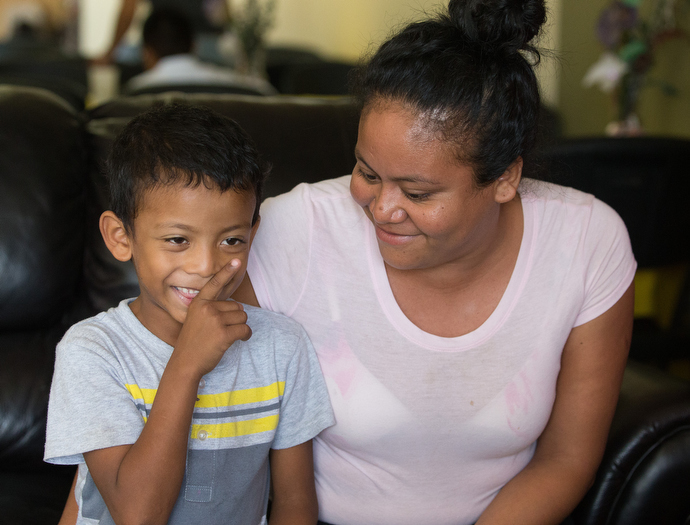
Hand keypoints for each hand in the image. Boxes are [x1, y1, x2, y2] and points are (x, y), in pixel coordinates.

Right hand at [174, 259, 251, 377]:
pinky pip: (245, 329)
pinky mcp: (224, 334)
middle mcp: (207, 308)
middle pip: (237, 306)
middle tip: (221, 330)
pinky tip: (239, 340)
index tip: (236, 261)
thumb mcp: (195, 319)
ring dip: (240, 327)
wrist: (185, 363)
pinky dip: (246, 335)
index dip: (226, 272)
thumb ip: (211, 309)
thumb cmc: (193, 342)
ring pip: (243, 317)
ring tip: (227, 335)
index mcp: (199, 303)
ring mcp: (215, 321)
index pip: (215, 284)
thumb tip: (236, 306)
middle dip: (235, 318)